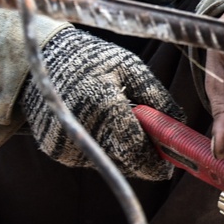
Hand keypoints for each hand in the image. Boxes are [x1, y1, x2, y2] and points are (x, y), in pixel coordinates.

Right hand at [21, 27, 184, 179]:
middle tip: (152, 147)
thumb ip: (157, 98)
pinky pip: (89, 157)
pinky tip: (97, 125)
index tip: (168, 163)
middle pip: (125, 163)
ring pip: (108, 162)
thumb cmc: (94, 59)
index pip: (137, 151)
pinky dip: (100, 148)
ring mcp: (66, 143)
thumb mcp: (131, 68)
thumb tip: (180, 123)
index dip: (155, 162)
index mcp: (104, 106)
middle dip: (142, 158)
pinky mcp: (55, 149)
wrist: (42, 59)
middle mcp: (84, 129)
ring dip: (121, 152)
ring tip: (119, 124)